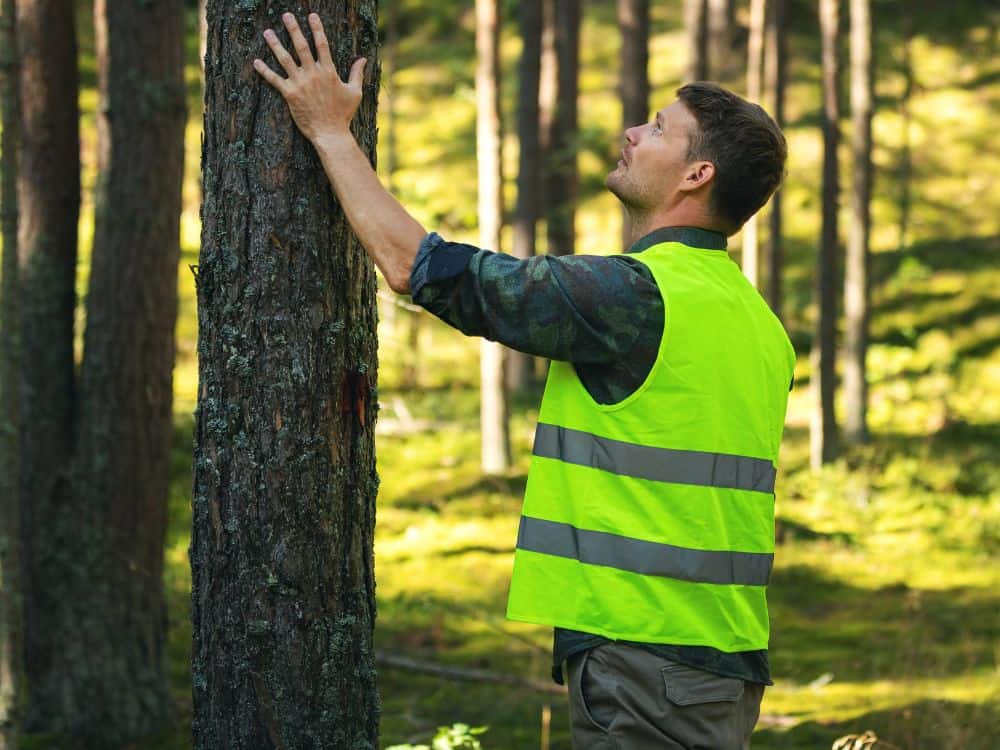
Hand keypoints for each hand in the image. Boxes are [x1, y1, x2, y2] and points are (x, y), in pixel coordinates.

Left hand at [252, 12, 365, 142]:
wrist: (330, 134)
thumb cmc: (343, 115)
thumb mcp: (354, 92)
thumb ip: (356, 73)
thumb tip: (363, 59)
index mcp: (329, 72)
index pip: (322, 44)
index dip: (317, 28)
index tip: (311, 15)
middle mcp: (313, 74)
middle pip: (301, 46)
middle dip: (293, 29)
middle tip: (286, 15)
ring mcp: (300, 83)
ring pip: (285, 59)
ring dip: (275, 44)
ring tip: (267, 32)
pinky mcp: (289, 94)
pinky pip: (274, 79)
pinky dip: (265, 70)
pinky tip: (256, 61)